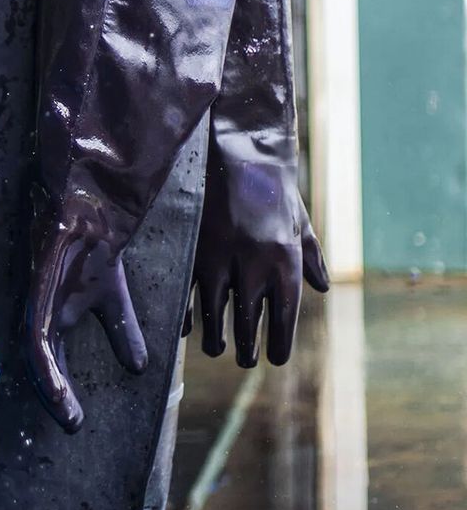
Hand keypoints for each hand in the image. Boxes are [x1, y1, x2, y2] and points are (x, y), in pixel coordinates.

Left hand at [24, 205, 147, 433]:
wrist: (94, 208)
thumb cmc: (95, 250)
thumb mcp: (113, 300)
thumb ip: (122, 333)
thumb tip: (140, 369)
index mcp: (54, 315)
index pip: (50, 359)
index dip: (59, 388)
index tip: (76, 419)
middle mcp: (41, 311)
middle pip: (40, 361)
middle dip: (53, 394)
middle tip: (73, 422)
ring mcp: (36, 300)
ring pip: (35, 352)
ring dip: (49, 384)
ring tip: (67, 411)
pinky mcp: (38, 290)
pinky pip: (37, 332)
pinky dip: (46, 360)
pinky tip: (55, 378)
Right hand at [183, 173, 329, 366]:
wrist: (239, 149)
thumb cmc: (275, 186)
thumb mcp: (299, 222)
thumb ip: (310, 257)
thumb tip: (322, 286)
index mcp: (285, 261)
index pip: (284, 318)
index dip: (279, 345)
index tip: (276, 359)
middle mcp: (255, 265)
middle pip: (249, 325)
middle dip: (246, 349)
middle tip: (245, 360)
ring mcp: (222, 258)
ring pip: (216, 315)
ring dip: (217, 339)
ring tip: (218, 348)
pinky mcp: (194, 248)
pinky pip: (189, 294)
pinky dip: (188, 315)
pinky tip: (188, 327)